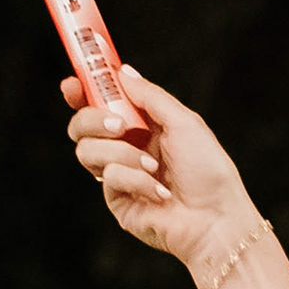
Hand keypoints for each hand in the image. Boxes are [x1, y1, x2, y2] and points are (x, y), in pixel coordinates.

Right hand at [65, 64, 263, 272]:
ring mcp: (119, 175)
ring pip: (87, 150)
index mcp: (143, 126)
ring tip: (153, 166)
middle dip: (93, 119)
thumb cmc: (208, 171)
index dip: (82, 90)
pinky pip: (108, 177)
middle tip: (119, 125)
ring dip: (122, 154)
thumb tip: (121, 71)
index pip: (101, 103)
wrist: (215, 218)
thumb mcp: (183, 122)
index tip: (73, 83)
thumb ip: (149, 95)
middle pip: (81, 125)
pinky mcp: (117, 200)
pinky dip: (135, 180)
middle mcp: (127, 148)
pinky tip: (159, 192)